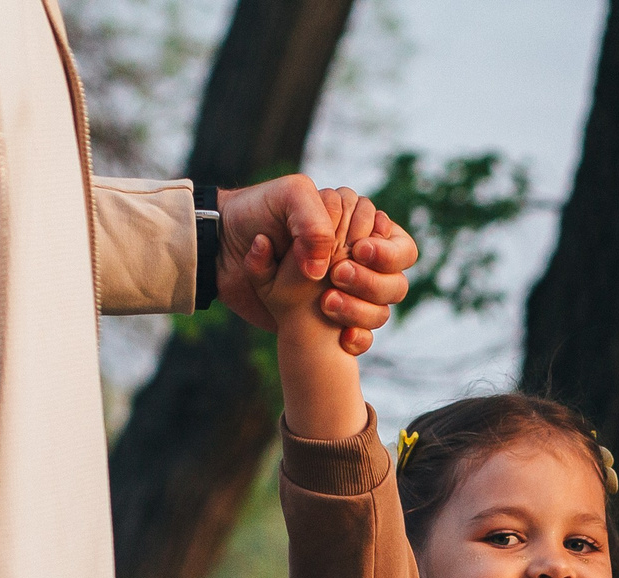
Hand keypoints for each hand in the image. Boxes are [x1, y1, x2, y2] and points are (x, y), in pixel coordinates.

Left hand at [216, 175, 414, 356]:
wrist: (221, 250)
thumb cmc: (255, 214)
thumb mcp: (288, 197)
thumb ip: (317, 221)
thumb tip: (329, 269)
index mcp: (355, 227)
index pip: (398, 243)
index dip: (385, 251)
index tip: (358, 251)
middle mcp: (356, 261)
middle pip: (396, 280)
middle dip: (373, 281)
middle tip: (337, 275)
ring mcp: (345, 292)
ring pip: (382, 310)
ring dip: (360, 309)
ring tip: (326, 303)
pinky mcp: (330, 319)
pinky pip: (362, 337)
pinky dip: (355, 338)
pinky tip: (340, 336)